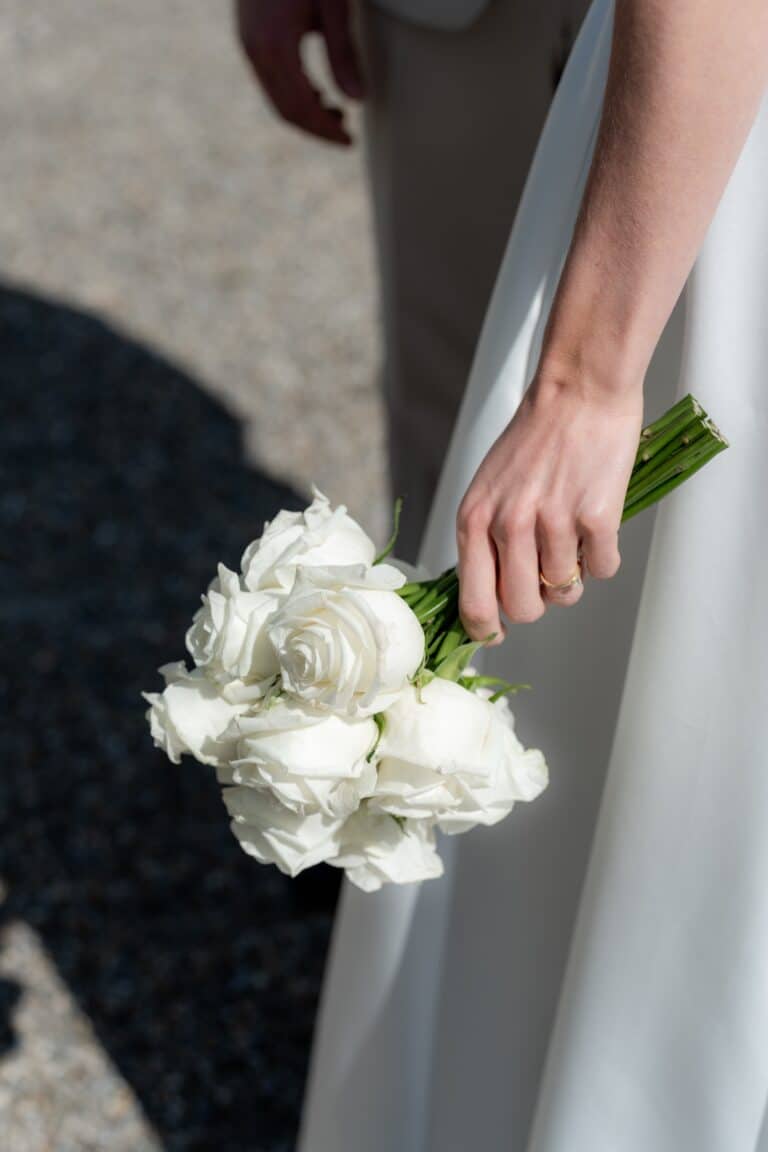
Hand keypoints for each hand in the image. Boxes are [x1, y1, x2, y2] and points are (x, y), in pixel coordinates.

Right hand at [236, 0, 363, 145]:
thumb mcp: (334, 4)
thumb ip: (343, 53)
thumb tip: (358, 100)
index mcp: (275, 46)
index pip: (301, 109)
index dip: (326, 131)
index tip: (350, 142)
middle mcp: (255, 48)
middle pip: (286, 110)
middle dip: (317, 129)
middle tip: (347, 134)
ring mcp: (247, 40)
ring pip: (275, 97)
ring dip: (306, 113)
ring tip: (338, 112)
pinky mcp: (248, 32)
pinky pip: (269, 79)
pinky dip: (292, 95)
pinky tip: (316, 92)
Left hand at [456, 365, 643, 640]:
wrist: (578, 391)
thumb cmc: (534, 439)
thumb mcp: (488, 488)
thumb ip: (485, 539)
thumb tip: (492, 596)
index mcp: (474, 519)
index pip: (473, 602)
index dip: (485, 630)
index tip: (496, 634)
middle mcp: (508, 524)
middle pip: (523, 609)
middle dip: (537, 603)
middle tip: (545, 576)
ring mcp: (553, 522)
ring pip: (565, 593)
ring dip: (573, 575)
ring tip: (573, 537)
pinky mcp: (596, 517)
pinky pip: (602, 569)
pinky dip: (604, 555)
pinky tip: (597, 523)